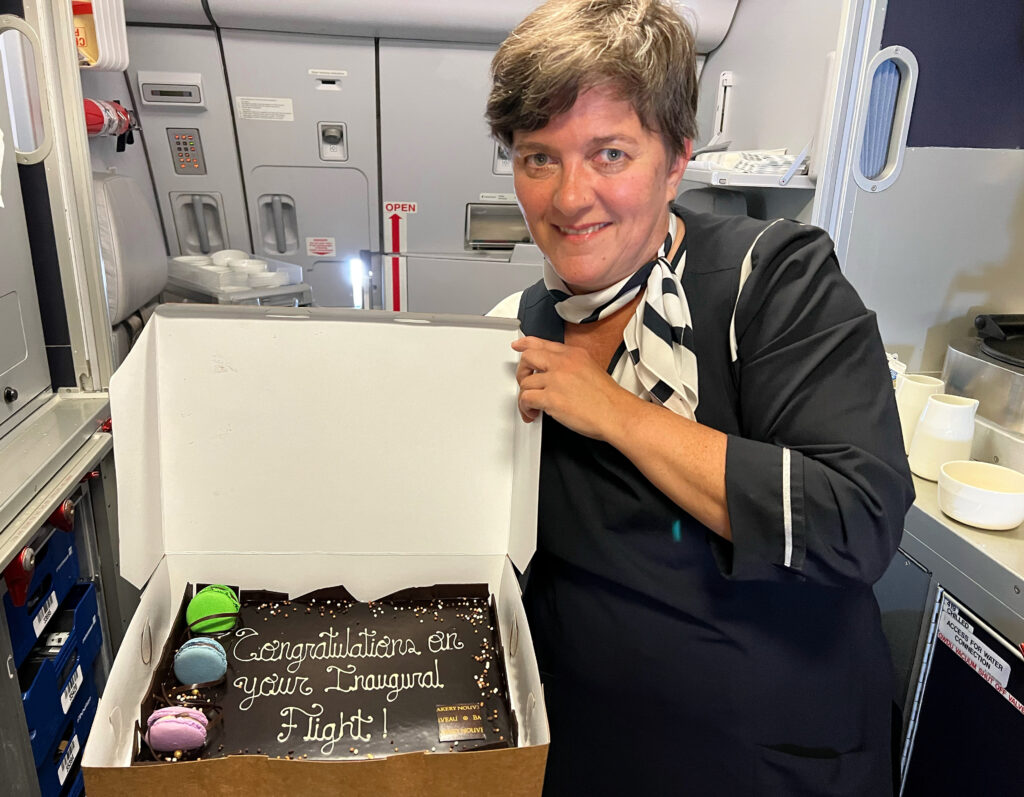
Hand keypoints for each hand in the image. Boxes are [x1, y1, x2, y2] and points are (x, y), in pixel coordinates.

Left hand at [511, 336, 632, 439]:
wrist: (616, 414)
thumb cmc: (608, 399)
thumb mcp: (592, 369)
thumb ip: (571, 367)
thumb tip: (554, 373)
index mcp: (574, 354)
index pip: (543, 343)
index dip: (527, 344)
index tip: (519, 346)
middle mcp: (563, 363)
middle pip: (528, 358)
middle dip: (522, 372)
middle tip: (525, 383)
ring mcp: (556, 379)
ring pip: (525, 382)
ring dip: (525, 396)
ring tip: (533, 407)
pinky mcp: (551, 398)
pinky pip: (526, 399)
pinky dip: (525, 408)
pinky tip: (533, 413)